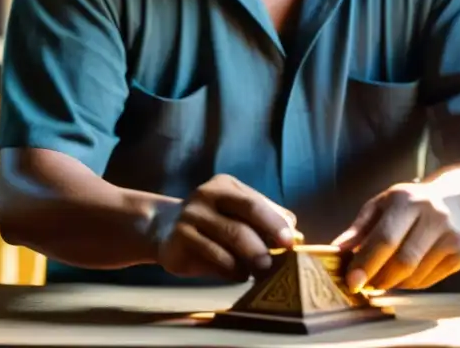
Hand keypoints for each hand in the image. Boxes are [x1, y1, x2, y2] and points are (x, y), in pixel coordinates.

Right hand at [151, 174, 298, 280]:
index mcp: (224, 186)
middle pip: (242, 219)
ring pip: (228, 242)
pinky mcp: (179, 239)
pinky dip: (231, 270)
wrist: (163, 228)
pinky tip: (238, 274)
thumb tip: (296, 234)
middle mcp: (205, 196)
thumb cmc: (212, 222)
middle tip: (274, 262)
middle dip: (263, 243)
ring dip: (249, 261)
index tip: (291, 243)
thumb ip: (263, 218)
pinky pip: (213, 258)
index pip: (254, 203)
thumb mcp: (234, 212)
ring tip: (259, 271)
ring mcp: (190, 217)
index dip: (275, 223)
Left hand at [332, 181, 459, 291]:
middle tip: (365, 285)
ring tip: (380, 278)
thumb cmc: (409, 203)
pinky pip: (427, 281)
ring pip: (415, 275)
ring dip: (392, 283)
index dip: (366, 262)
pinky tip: (401, 275)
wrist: (456, 200)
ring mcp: (450, 238)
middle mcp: (433, 217)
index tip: (351, 281)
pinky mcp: (459, 256)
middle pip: (403, 261)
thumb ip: (359, 228)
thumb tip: (336, 250)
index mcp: (407, 200)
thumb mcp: (381, 205)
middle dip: (379, 279)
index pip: (385, 238)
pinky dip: (408, 284)